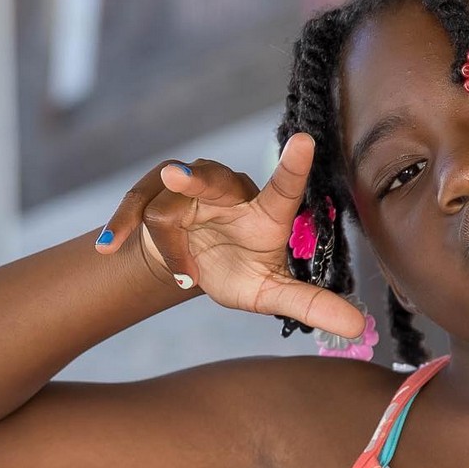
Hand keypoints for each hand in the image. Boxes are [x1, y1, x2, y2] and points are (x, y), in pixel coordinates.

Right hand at [94, 132, 367, 339]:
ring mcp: (189, 189)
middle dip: (195, 178)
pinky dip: (123, 225)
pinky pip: (137, 206)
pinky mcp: (155, 195)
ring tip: (156, 247)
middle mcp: (229, 191)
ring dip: (159, 222)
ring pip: (170, 196)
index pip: (284, 187)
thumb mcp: (270, 294)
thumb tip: (359, 327)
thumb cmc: (238, 273)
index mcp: (266, 212)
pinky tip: (109, 247)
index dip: (293, 165)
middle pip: (215, 180)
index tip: (306, 140)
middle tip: (177, 176)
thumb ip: (311, 304)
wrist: (190, 268)